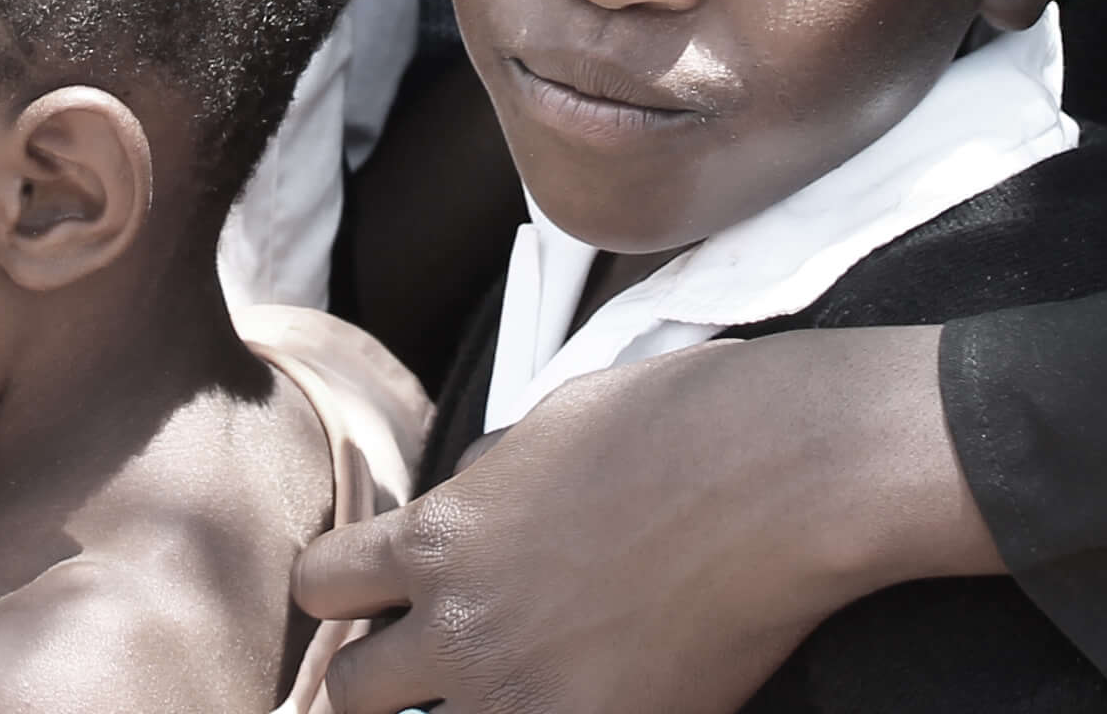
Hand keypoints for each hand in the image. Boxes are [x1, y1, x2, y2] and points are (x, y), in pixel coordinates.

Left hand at [297, 327, 990, 713]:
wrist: (787, 477)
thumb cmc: (685, 425)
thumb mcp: (553, 421)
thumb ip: (485, 479)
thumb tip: (467, 497)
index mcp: (441, 536)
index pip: (319, 587)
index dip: (343, 594)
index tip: (375, 602)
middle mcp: (462, 628)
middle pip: (348, 694)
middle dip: (380, 679)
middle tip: (429, 668)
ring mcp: (527, 698)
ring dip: (454, 713)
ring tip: (504, 688)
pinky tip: (582, 700)